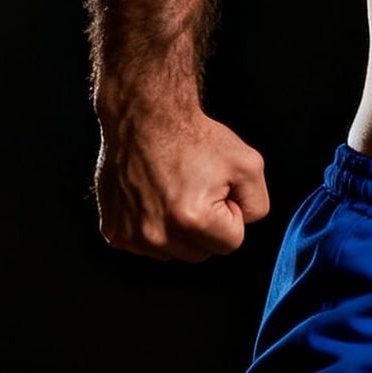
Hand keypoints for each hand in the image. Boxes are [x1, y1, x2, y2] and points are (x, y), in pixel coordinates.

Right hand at [95, 107, 269, 262]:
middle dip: (207, 227)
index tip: (218, 191)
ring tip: (175, 193)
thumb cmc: (193, 138)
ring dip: (181, 231)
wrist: (145, 119)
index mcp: (193, 220)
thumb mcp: (249, 164)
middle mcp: (157, 234)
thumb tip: (244, 224)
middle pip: (202, 253)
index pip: (231, 244)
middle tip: (198, 191)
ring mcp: (131, 236)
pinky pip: (148, 246)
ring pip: (175, 252)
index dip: (231, 214)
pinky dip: (156, 228)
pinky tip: (156, 199)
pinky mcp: (114, 232)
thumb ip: (257, 204)